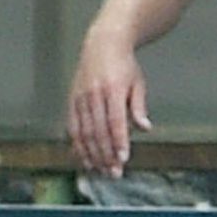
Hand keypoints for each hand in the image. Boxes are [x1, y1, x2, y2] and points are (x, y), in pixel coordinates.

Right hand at [67, 33, 150, 177]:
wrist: (103, 43)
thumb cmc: (124, 65)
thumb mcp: (137, 83)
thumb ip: (138, 107)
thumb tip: (145, 128)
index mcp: (113, 89)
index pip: (115, 121)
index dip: (119, 142)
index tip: (123, 159)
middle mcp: (94, 93)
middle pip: (99, 130)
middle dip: (106, 154)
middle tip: (114, 173)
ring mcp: (80, 97)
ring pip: (84, 132)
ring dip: (92, 154)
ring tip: (100, 170)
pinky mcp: (72, 100)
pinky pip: (73, 127)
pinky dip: (77, 145)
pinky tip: (84, 158)